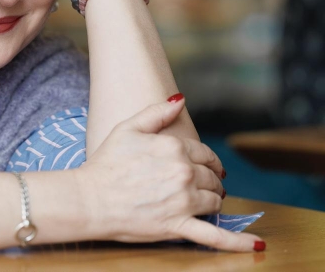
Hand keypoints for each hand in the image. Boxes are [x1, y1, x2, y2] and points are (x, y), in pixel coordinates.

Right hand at [77, 96, 263, 251]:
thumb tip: (181, 100)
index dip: (206, 161)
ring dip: (213, 202)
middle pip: (213, 178)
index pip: (205, 154)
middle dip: (211, 181)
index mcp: (174, 147)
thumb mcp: (127, 128)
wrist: (89, 198)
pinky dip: (237, 242)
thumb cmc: (104, 162)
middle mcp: (184, 173)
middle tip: (201, 186)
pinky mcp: (178, 226)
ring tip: (203, 203)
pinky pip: (215, 237)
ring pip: (215, 202)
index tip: (204, 166)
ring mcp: (183, 201)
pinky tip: (256, 244)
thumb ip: (157, 113)